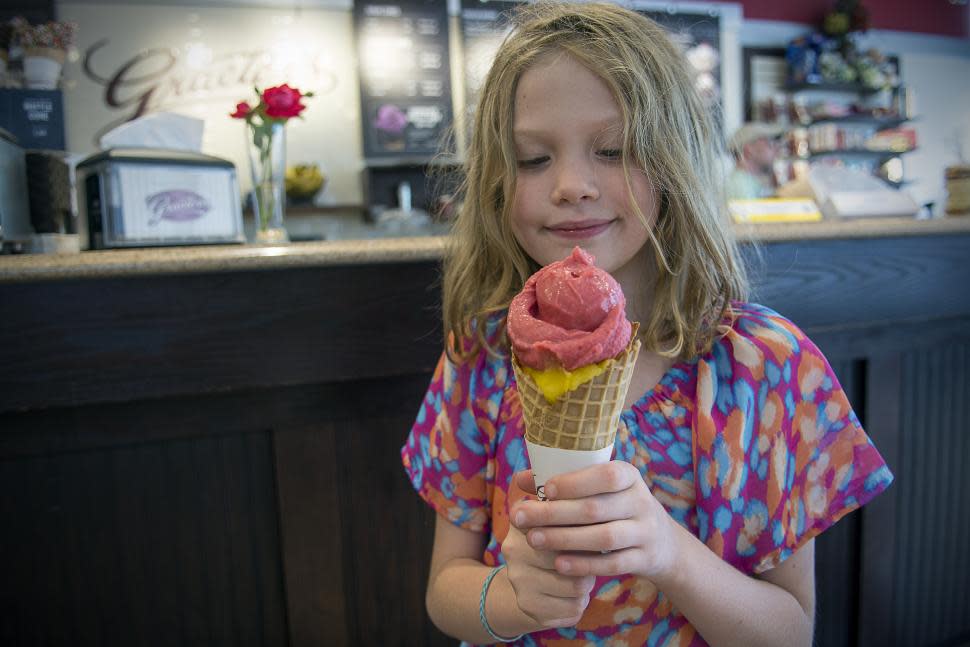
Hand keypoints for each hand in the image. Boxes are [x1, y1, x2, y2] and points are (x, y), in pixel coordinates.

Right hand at [501, 471, 595, 628]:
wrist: (524, 585)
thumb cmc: (550, 540)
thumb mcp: (551, 511)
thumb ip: (561, 489)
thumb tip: (558, 467)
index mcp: (520, 520)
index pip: (558, 518)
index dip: (582, 523)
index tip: (599, 520)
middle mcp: (513, 550)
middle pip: (569, 552)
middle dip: (590, 553)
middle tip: (601, 550)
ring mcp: (520, 580)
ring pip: (576, 583)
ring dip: (588, 579)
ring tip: (588, 572)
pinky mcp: (531, 608)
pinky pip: (573, 607)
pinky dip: (581, 602)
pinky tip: (579, 593)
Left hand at [510, 461, 680, 580]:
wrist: (662, 542)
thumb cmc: (616, 506)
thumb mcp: (600, 489)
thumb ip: (563, 483)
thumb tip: (521, 478)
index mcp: (629, 476)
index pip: (606, 475)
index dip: (575, 482)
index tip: (546, 489)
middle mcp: (641, 501)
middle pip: (596, 508)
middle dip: (554, 514)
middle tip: (521, 518)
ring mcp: (645, 532)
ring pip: (604, 538)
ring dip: (565, 539)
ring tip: (534, 540)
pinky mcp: (644, 559)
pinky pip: (613, 564)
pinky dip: (584, 564)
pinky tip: (559, 564)